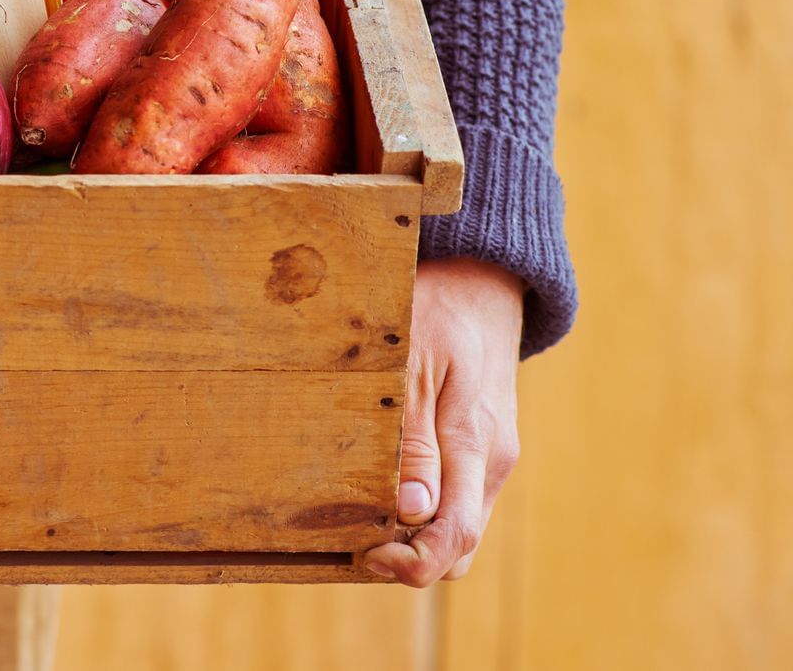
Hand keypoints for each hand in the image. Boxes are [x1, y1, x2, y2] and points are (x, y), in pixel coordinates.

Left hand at [365, 257, 523, 585]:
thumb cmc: (434, 310)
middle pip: (458, 546)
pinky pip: (456, 498)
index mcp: (475, 442)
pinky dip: (423, 510)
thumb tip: (412, 509)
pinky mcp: (480, 448)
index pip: (455, 534)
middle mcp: (491, 460)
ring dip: (413, 535)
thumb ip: (413, 437)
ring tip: (358, 515)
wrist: (478, 280)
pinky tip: (379, 490)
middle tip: (353, 540)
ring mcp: (490, 456)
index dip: (412, 563)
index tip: (366, 555)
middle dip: (410, 558)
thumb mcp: (412, 361)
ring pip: (457, 525)